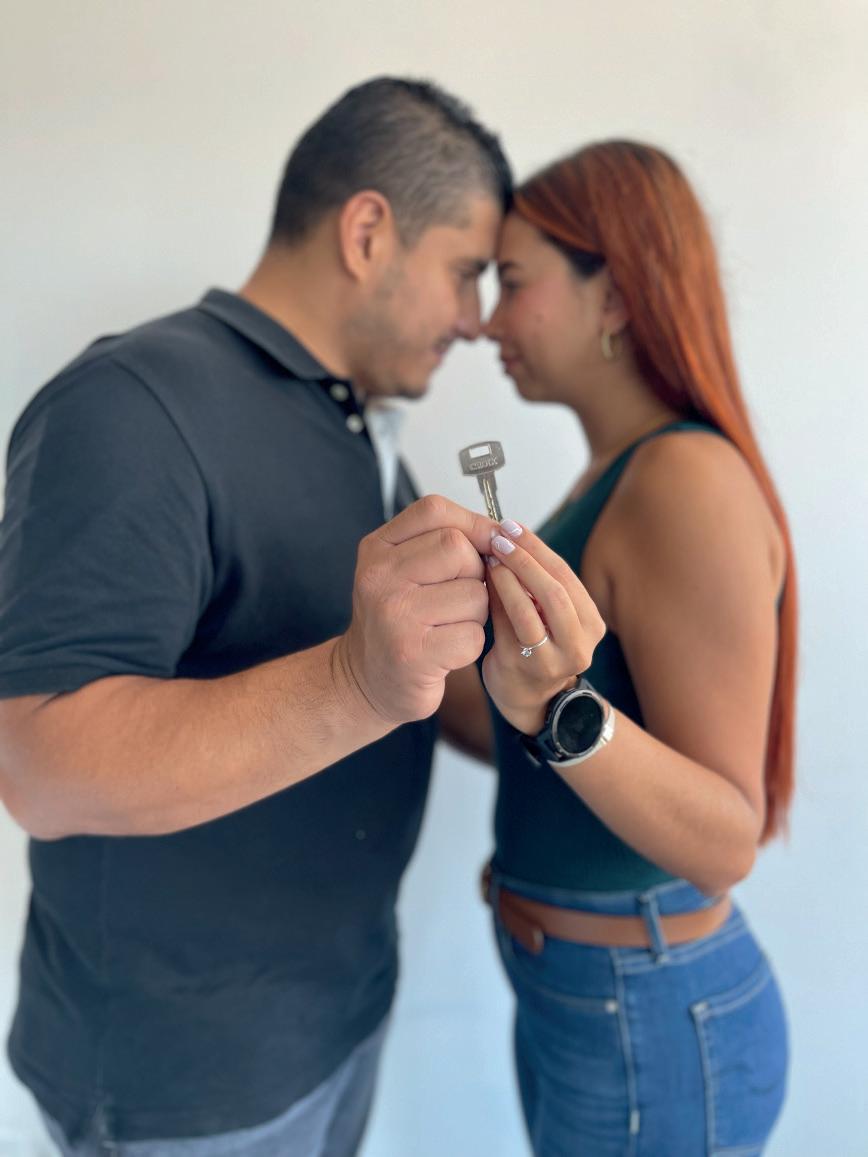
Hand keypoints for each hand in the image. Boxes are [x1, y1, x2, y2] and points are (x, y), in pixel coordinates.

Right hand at [335, 496, 499, 724]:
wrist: (365, 681)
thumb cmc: (396, 622)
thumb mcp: (401, 572)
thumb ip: (439, 544)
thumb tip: (500, 532)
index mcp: (376, 549)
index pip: (434, 512)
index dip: (472, 523)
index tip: (489, 542)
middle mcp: (379, 577)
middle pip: (458, 549)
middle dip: (475, 573)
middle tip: (458, 597)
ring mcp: (394, 615)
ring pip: (474, 594)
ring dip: (476, 614)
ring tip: (448, 626)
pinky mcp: (413, 653)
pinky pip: (472, 634)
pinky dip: (470, 646)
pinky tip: (446, 652)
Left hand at [482, 520, 605, 733]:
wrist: (525, 699)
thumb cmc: (533, 645)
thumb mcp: (545, 613)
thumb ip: (534, 582)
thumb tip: (505, 534)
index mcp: (590, 623)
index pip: (565, 575)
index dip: (537, 547)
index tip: (512, 526)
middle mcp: (579, 643)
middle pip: (555, 590)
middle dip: (525, 559)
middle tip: (498, 538)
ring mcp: (553, 659)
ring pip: (533, 610)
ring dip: (509, 578)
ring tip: (490, 558)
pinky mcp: (524, 668)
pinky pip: (509, 627)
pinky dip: (497, 600)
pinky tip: (483, 584)